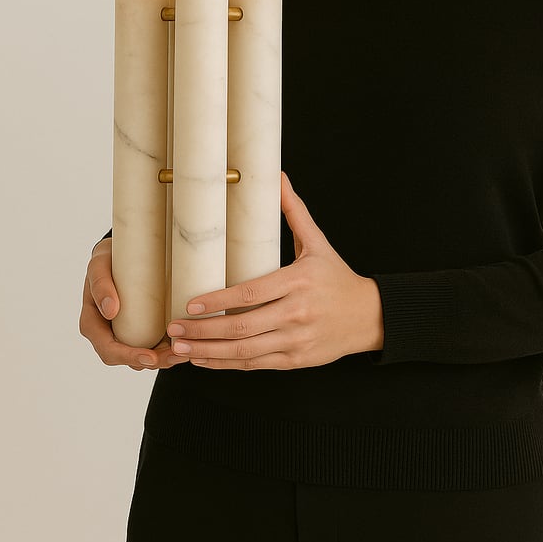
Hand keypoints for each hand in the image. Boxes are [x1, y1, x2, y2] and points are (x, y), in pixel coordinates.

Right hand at [79, 237, 187, 369]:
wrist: (124, 249)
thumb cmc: (108, 257)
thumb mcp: (99, 265)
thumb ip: (100, 284)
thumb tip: (110, 311)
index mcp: (93, 322)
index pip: (107, 349)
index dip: (127, 357)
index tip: (150, 356)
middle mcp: (106, 332)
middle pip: (126, 358)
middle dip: (152, 361)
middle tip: (175, 356)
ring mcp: (123, 332)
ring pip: (141, 356)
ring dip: (163, 359)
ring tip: (184, 352)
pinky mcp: (140, 327)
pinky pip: (152, 345)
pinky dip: (167, 349)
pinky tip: (185, 344)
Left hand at [166, 173, 383, 369]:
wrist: (368, 316)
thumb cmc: (337, 277)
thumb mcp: (317, 242)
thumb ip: (294, 211)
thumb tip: (278, 176)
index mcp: (298, 282)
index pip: (250, 294)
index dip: (218, 301)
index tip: (191, 303)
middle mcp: (296, 313)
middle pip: (242, 327)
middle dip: (203, 331)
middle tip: (174, 328)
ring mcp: (296, 340)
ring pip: (245, 351)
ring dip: (209, 352)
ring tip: (181, 348)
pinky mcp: (295, 360)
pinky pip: (255, 365)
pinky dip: (227, 364)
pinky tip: (205, 361)